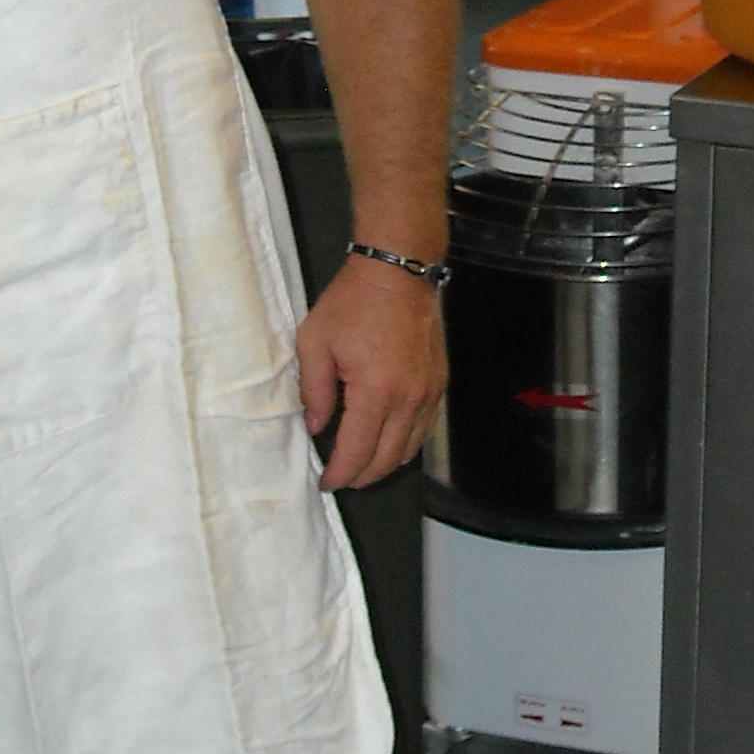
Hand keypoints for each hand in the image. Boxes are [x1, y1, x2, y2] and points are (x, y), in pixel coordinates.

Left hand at [297, 257, 446, 492]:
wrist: (398, 271)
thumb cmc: (352, 302)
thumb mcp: (315, 342)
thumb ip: (314, 390)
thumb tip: (317, 426)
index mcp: (375, 392)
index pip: (357, 452)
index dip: (339, 474)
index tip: (325, 482)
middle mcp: (408, 399)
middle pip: (387, 460)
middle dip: (361, 477)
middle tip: (341, 478)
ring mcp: (429, 393)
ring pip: (410, 449)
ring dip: (385, 464)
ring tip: (362, 465)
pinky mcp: (439, 383)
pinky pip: (424, 429)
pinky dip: (405, 444)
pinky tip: (388, 441)